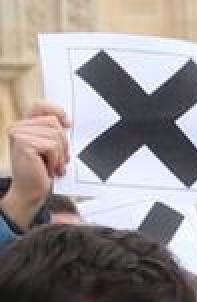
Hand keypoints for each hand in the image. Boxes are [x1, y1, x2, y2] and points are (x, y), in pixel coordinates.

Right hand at [2, 101, 70, 229]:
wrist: (29, 191)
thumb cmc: (41, 171)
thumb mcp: (50, 148)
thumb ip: (53, 133)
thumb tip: (67, 121)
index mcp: (25, 125)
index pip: (40, 105)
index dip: (56, 110)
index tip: (68, 124)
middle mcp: (18, 127)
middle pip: (54, 123)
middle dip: (63, 144)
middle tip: (59, 160)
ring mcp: (18, 133)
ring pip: (55, 136)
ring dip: (59, 155)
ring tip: (53, 166)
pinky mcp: (23, 143)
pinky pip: (52, 146)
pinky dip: (55, 160)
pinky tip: (48, 169)